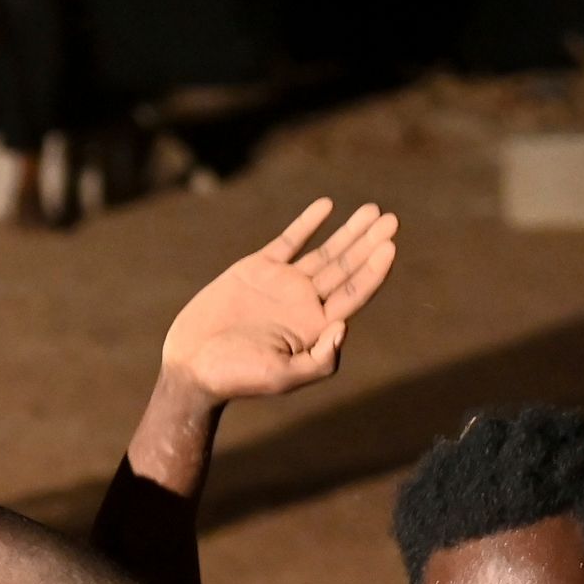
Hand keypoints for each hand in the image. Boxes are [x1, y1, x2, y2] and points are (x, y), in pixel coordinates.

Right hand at [161, 198, 398, 404]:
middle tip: (391, 219)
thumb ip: (319, 359)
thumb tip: (344, 327)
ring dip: (348, 231)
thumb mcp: (282, 377)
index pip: (355, 293)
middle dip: (368, 242)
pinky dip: (306, 223)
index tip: (389, 246)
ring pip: (324, 252)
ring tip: (372, 210)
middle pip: (346, 268)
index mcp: (316, 327)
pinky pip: (288, 241)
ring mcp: (283, 284)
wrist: (191, 364)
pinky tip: (326, 206)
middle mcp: (305, 304)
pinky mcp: (257, 270)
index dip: (374, 270)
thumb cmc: (237, 377)